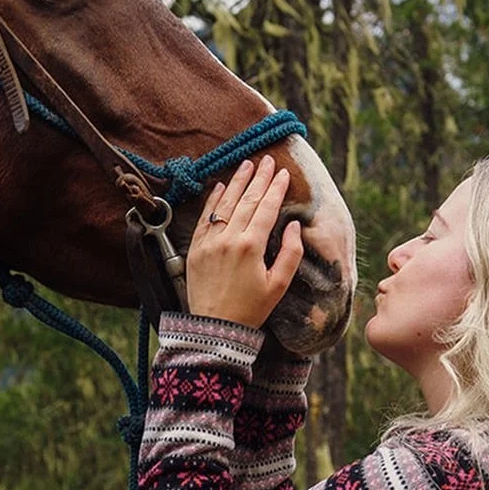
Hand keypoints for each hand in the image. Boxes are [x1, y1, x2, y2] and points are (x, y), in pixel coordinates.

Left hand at [184, 155, 303, 327]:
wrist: (214, 329)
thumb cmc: (250, 310)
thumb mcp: (278, 285)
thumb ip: (290, 254)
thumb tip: (293, 226)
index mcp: (251, 247)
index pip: (266, 208)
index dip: (276, 189)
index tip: (284, 173)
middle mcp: (229, 239)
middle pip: (247, 200)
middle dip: (259, 178)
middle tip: (268, 160)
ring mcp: (210, 242)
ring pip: (226, 204)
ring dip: (238, 182)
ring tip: (247, 165)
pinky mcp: (195, 248)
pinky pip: (206, 217)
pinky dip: (214, 200)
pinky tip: (222, 186)